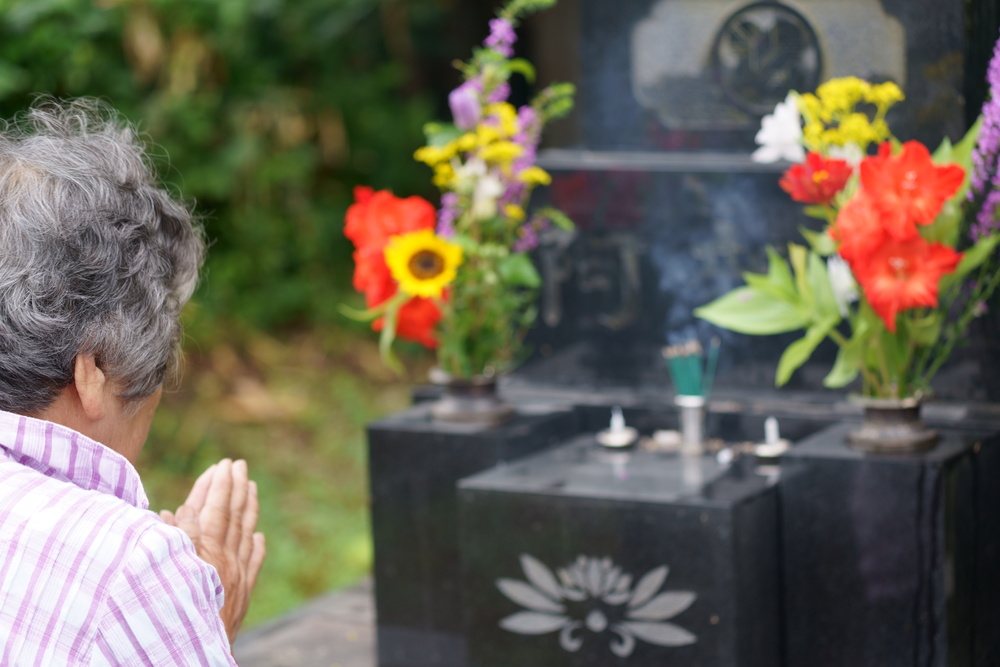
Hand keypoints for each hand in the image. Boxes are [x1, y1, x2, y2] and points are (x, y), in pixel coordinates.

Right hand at [160, 459, 265, 644]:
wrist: (195, 655)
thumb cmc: (172, 613)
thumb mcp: (165, 571)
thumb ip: (173, 540)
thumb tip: (173, 513)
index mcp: (206, 552)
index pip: (215, 509)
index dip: (219, 485)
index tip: (224, 464)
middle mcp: (226, 560)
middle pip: (233, 517)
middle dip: (236, 488)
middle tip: (239, 465)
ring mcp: (237, 577)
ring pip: (246, 535)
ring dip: (248, 508)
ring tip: (252, 486)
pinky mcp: (243, 595)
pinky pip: (253, 564)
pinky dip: (256, 546)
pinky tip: (259, 536)